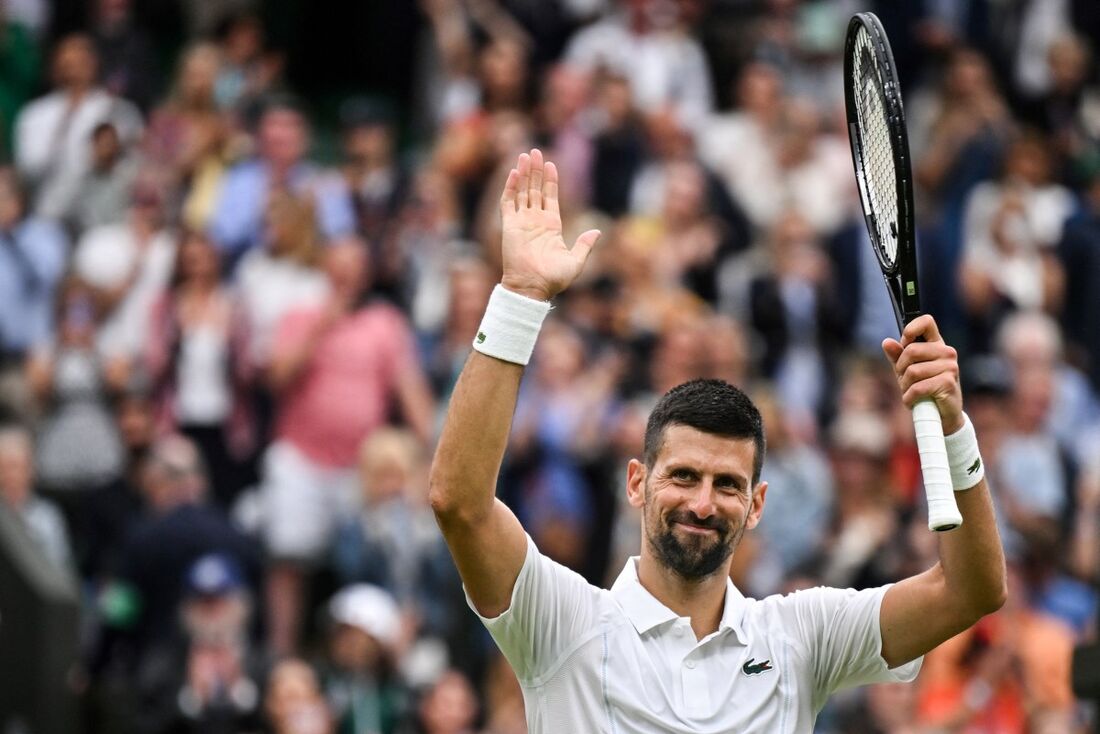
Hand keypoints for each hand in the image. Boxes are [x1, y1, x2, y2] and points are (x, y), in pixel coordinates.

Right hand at [499, 149, 599, 300]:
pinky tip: (514, 172)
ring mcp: (522, 222)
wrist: (533, 288)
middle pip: (534, 189)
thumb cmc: (554, 279)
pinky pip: (508, 202)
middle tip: (535, 151)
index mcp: (551, 227)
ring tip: (525, 155)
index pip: (550, 197)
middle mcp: (535, 221)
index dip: (550, 181)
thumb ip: (585, 244)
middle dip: (535, 171)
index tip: (551, 164)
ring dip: (523, 174)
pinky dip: (511, 187)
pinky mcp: (510, 226)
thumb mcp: (576, 261)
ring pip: (522, 192)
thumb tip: (598, 231)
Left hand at [882, 315, 963, 434]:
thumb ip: (897, 356)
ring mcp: (950, 367)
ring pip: (912, 371)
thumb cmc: (924, 389)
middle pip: (911, 350)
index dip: (911, 329)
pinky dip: (909, 397)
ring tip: (911, 392)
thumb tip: (886, 342)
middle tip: (904, 381)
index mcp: (936, 344)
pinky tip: (912, 401)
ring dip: (905, 386)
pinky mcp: (948, 383)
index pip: (926, 322)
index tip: (904, 343)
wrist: (942, 415)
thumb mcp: (906, 370)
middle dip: (900, 368)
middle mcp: (946, 352)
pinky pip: (917, 387)